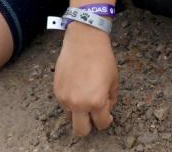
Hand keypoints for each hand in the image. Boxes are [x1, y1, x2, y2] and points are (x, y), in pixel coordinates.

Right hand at [54, 22, 117, 136]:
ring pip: (72, 116)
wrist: (84, 40)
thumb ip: (110, 98)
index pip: (101, 123)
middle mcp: (78, 103)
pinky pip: (64, 103)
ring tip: (87, 92)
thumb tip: (106, 108)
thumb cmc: (102, 58)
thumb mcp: (114, 80)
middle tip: (95, 116)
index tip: (108, 115)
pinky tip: (79, 84)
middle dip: (89, 126)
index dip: (107, 120)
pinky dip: (72, 100)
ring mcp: (65, 98)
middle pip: (81, 130)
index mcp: (96, 101)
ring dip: (80, 111)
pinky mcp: (57, 91)